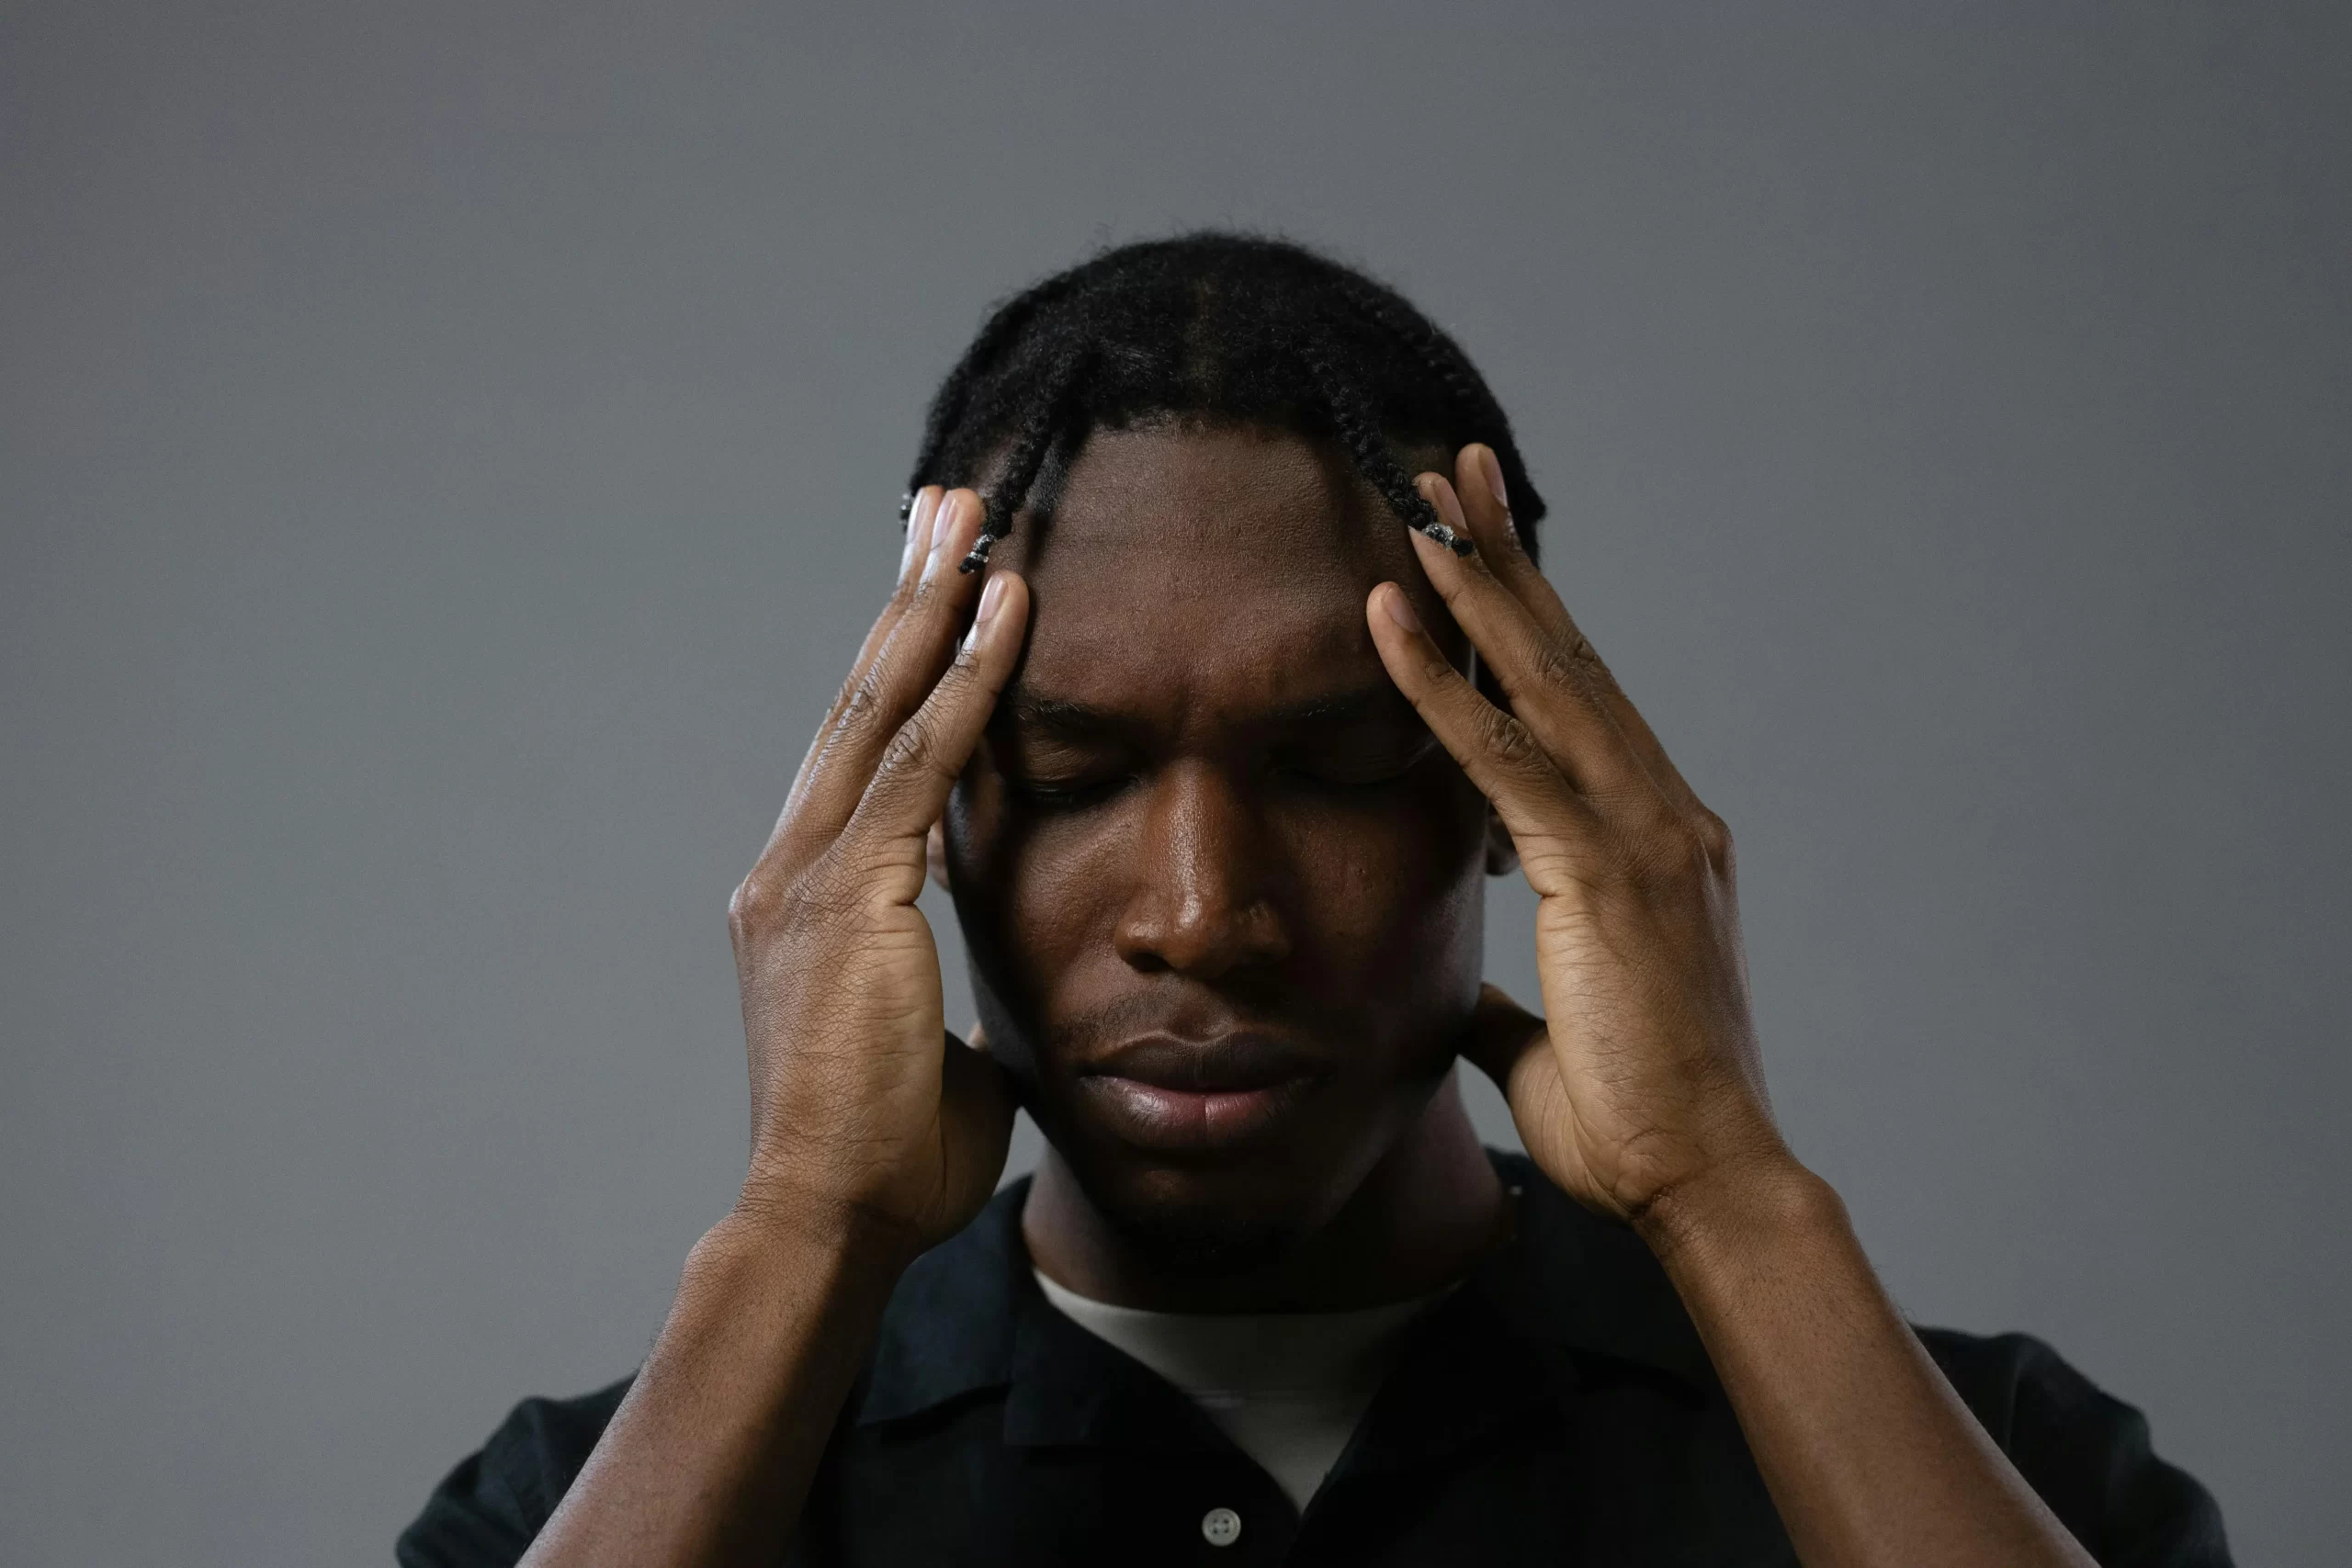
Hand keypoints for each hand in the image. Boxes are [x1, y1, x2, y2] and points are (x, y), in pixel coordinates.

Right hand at [725, 487, 1024, 1261]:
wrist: (829, 1219)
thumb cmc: (883, 1159)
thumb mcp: (933, 1051)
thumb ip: (958, 1003)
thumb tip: (1005, 1008)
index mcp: (805, 899)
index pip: (861, 753)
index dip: (900, 664)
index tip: (935, 587)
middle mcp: (790, 866)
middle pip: (857, 700)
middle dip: (904, 595)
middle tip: (945, 507)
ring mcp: (808, 872)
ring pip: (881, 706)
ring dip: (930, 603)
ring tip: (972, 517)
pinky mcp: (850, 891)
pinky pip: (923, 759)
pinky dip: (967, 678)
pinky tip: (1006, 610)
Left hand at [1366, 448, 1791, 1226]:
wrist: (1706, 1184)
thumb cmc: (1639, 1126)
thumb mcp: (1551, 1044)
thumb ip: (1508, 1005)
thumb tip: (1462, 1003)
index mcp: (1655, 841)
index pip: (1577, 705)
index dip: (1526, 622)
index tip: (1479, 549)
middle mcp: (1659, 814)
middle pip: (1569, 658)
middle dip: (1508, 560)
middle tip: (1455, 470)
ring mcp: (1643, 832)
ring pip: (1543, 678)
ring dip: (1474, 583)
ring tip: (1418, 500)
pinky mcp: (1604, 868)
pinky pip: (1502, 751)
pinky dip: (1439, 680)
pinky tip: (1392, 615)